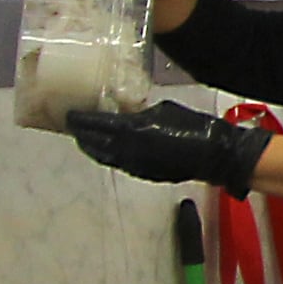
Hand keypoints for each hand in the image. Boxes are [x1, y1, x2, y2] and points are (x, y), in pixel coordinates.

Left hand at [65, 103, 270, 194]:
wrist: (214, 155)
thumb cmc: (193, 126)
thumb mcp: (164, 109)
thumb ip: (140, 112)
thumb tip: (127, 113)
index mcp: (132, 129)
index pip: (96, 124)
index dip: (80, 119)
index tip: (69, 114)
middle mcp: (127, 150)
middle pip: (94, 143)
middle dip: (81, 135)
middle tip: (72, 127)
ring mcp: (133, 165)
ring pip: (104, 156)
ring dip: (92, 147)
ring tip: (85, 139)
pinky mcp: (142, 174)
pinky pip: (118, 163)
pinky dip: (108, 155)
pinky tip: (109, 149)